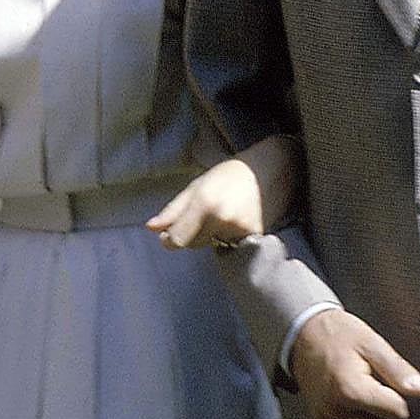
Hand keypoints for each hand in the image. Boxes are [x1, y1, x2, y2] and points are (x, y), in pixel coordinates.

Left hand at [146, 156, 267, 248]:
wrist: (269, 171)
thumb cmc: (228, 174)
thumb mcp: (196, 186)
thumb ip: (173, 210)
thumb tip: (150, 228)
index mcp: (203, 203)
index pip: (178, 238)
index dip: (169, 239)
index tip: (167, 235)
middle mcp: (221, 218)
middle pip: (193, 244)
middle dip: (191, 234)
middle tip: (203, 214)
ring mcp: (239, 229)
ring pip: (211, 246)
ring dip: (210, 237)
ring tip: (221, 214)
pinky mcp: (254, 236)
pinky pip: (230, 247)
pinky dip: (227, 239)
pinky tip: (233, 222)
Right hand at [291, 309, 419, 418]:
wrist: (302, 333)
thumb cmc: (338, 334)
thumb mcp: (371, 343)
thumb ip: (398, 369)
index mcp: (352, 390)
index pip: (398, 413)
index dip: (397, 395)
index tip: (383, 378)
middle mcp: (337, 409)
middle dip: (387, 408)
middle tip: (372, 382)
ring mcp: (328, 418)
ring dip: (374, 418)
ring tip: (361, 390)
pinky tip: (353, 402)